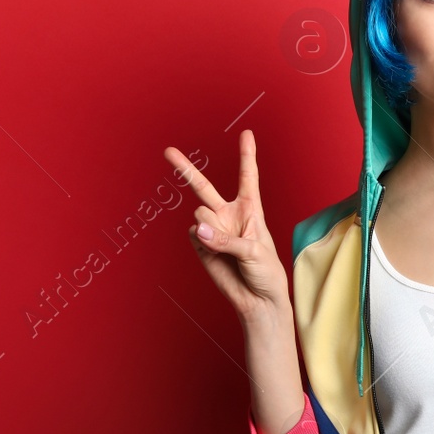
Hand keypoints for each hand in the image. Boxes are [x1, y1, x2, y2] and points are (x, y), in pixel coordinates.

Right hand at [165, 130, 289, 323]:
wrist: (257, 300)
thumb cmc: (266, 273)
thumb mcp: (255, 252)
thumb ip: (227, 239)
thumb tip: (198, 230)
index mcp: (250, 209)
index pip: (247, 176)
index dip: (246, 154)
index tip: (247, 133)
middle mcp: (228, 214)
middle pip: (203, 186)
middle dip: (185, 168)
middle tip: (167, 151)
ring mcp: (212, 229)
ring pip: (200, 214)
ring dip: (211, 229)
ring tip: (226, 247)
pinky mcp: (200, 244)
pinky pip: (194, 234)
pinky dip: (204, 243)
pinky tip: (215, 253)